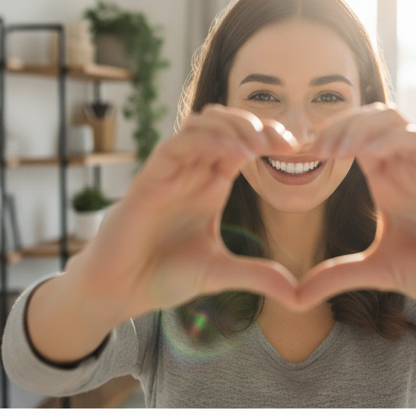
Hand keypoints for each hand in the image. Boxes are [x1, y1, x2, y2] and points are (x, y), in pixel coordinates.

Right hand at [63, 104, 303, 324]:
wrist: (119, 292)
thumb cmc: (162, 276)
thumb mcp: (220, 274)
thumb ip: (257, 276)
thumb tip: (296, 292)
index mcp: (211, 185)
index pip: (243, 144)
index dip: (268, 138)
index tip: (295, 149)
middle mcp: (192, 172)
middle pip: (225, 124)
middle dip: (257, 125)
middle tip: (284, 142)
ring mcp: (171, 172)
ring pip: (201, 123)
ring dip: (233, 125)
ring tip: (259, 143)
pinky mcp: (149, 179)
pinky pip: (177, 145)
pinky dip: (205, 140)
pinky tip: (231, 151)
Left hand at [298, 104, 415, 341]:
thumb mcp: (375, 272)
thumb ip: (336, 277)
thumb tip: (295, 298)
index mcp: (385, 178)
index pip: (350, 136)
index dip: (321, 139)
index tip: (291, 158)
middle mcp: (402, 165)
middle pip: (365, 117)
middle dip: (334, 125)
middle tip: (308, 149)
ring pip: (389, 118)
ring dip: (356, 125)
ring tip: (330, 148)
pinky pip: (415, 139)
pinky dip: (388, 137)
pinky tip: (364, 152)